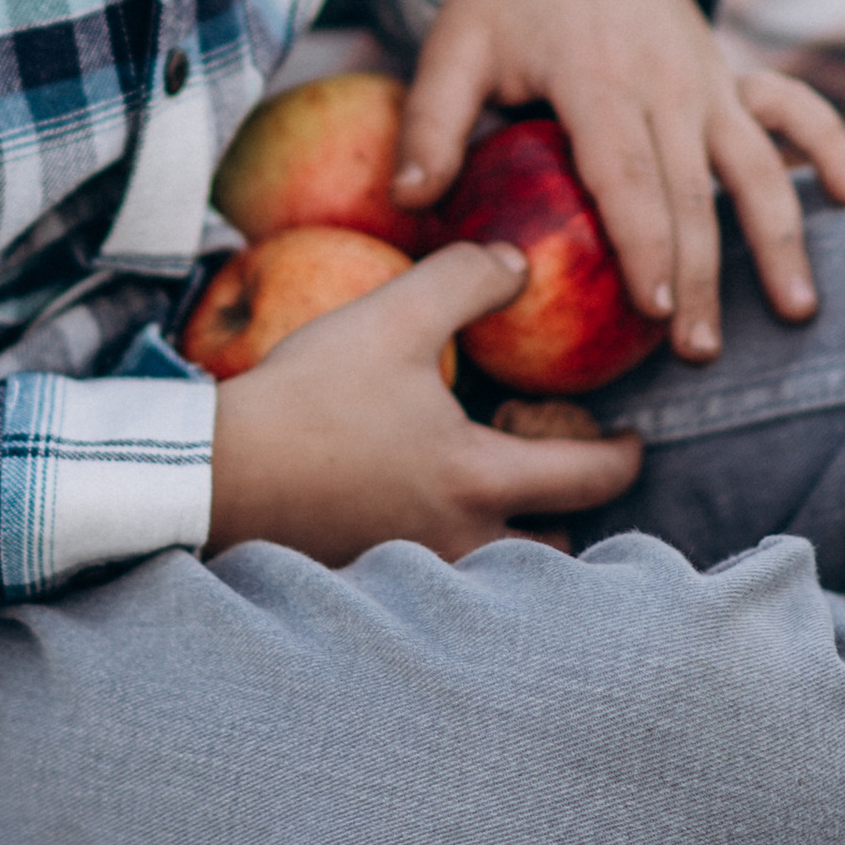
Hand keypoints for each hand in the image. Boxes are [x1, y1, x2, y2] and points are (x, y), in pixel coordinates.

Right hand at [205, 242, 643, 561]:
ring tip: (498, 498)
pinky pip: (439, 577)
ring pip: (498, 574)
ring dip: (516, 542)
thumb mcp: (390, 316)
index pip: (590, 479)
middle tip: (558, 471)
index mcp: (479, 480)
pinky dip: (453, 551)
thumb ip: (465, 278)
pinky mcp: (369, 580)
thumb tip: (518, 264)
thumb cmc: (307, 398)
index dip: (624, 455)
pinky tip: (423, 512)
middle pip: (556, 550)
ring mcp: (414, 572)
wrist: (213, 476)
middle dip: (570, 514)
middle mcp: (460, 542)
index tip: (631, 439)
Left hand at [389, 0, 844, 361]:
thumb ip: (432, 122)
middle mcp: (666, 78)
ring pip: (757, 162)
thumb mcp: (452, 45)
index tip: (653, 309)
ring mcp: (708, 74)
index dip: (647, 242)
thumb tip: (409, 203)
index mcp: (597, 76)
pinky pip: (793, 106)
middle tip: (700, 352)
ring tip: (796, 309)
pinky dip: (827, 144)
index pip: (629, 172)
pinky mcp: (731, 70)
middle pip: (694, 190)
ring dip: (779, 236)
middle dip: (705, 274)